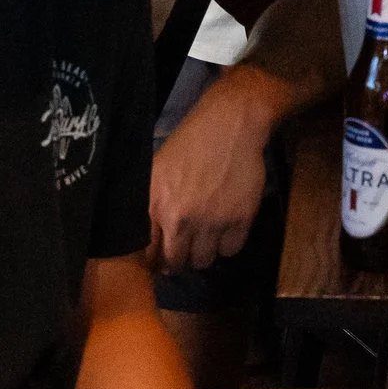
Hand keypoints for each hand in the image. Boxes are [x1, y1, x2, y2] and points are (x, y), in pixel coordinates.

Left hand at [148, 69, 281, 271]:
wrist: (229, 126)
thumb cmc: (189, 144)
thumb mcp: (156, 171)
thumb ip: (149, 206)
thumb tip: (147, 241)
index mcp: (156, 207)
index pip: (149, 255)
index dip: (154, 261)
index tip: (161, 258)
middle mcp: (181, 219)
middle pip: (178, 262)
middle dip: (180, 257)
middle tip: (187, 245)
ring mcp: (212, 221)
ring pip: (205, 260)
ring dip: (205, 252)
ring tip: (208, 235)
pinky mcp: (240, 219)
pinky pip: (231, 250)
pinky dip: (228, 243)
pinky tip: (226, 228)